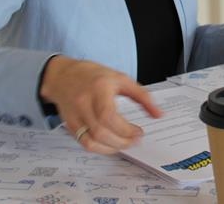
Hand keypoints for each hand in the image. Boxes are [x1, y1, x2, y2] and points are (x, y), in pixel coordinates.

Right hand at [40, 56, 162, 154]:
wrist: (64, 76)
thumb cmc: (94, 76)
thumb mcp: (122, 79)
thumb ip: (142, 96)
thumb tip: (159, 114)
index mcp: (99, 88)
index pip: (109, 116)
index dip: (126, 130)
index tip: (139, 132)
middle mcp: (83, 103)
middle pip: (100, 132)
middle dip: (122, 141)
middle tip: (135, 140)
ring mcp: (74, 116)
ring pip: (90, 142)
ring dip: (111, 148)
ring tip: (125, 143)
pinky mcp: (69, 125)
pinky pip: (84, 144)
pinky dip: (100, 148)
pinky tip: (111, 144)